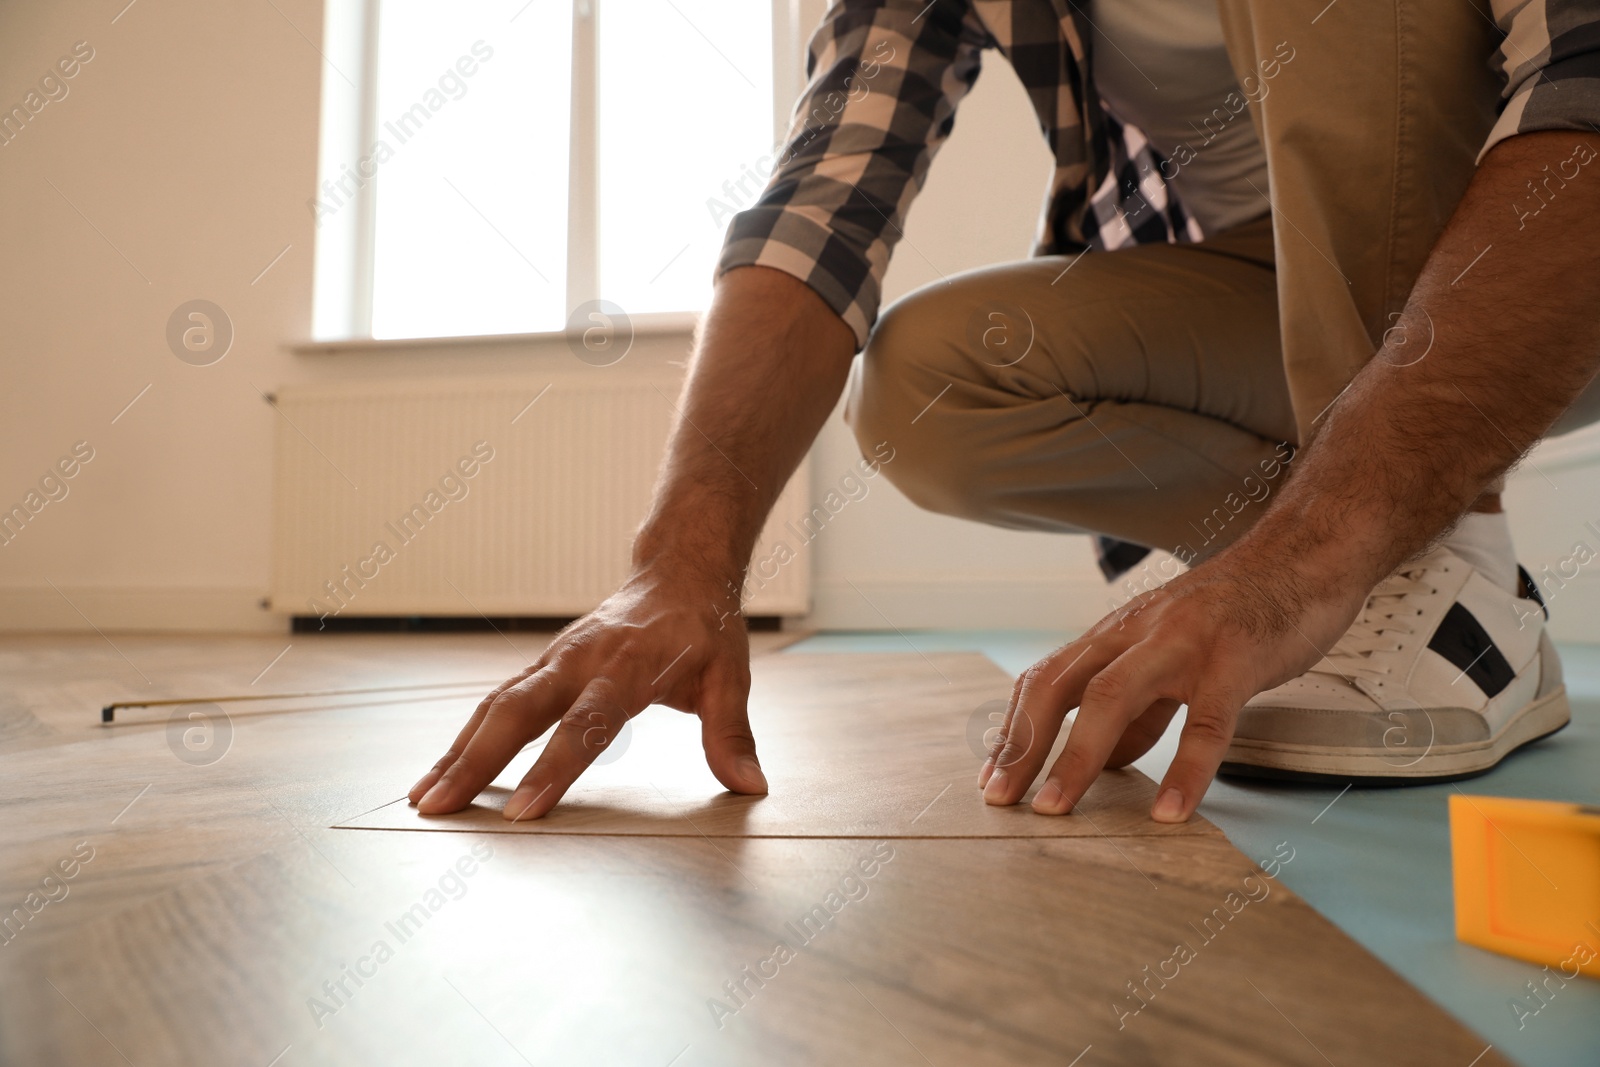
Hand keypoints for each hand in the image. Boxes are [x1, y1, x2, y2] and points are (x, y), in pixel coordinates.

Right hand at [408, 565, 764, 819]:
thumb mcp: (730, 676)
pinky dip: (464, 738)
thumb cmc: (705, 629)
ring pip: (493, 706)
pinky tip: (440, 774)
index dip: (553, 768)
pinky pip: (494, 703)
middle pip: (516, 711)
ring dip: (456, 752)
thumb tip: (752, 787)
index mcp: (626, 668)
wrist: (679, 572)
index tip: (523, 813)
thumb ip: (732, 733)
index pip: (585, 724)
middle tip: (438, 809)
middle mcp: (578, 661)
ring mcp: (553, 661)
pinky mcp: (541, 665)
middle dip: (474, 762)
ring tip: (421, 801)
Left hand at [977, 552, 1366, 822]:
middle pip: (1059, 687)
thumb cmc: (1235, 612)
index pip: (1045, 680)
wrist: (1303, 557)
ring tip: (1056, 810)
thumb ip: (1138, 707)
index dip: (1015, 729)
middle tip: (1001, 801)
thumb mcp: (1170, 653)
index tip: (992, 779)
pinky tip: (1170, 812)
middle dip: (1023, 745)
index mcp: (1116, 633)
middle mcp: (1135, 633)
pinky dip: (1184, 771)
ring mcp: (1182, 643)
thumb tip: (1104, 761)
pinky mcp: (1235, 659)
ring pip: (1113, 699)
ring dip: (1077, 758)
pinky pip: (1205, 724)